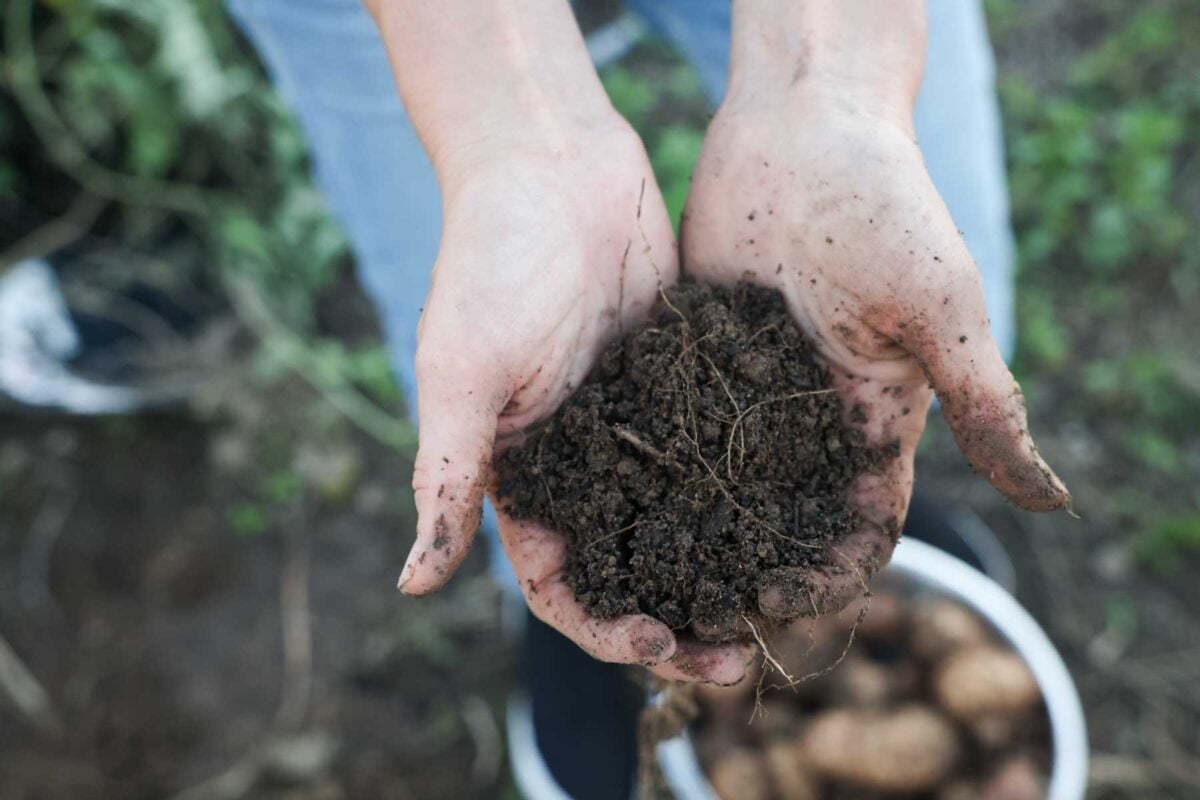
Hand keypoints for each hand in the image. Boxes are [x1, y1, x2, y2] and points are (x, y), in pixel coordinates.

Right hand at [397, 123, 750, 683]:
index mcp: (522, 477)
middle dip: (678, 622)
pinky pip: (718, 458)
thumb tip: (413, 584)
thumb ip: (444, 476)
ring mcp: (635, 428)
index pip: (560, 583)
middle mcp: (581, 464)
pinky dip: (751, 498)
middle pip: (633, 569)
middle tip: (736, 657)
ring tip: (776, 607)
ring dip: (723, 572)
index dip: (604, 627)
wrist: (553, 165)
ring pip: (685, 525)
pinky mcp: (681, 386)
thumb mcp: (461, 372)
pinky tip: (798, 522)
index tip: (658, 643)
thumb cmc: (490, 261)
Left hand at [682, 90, 1069, 616]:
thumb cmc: (886, 207)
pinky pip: (672, 423)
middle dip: (751, 569)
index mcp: (875, 419)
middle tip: (699, 613)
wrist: (805, 126)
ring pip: (721, 485)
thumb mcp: (939, 305)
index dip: (829, 572)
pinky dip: (651, 464)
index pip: (858, 524)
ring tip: (647, 574)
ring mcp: (748, 389)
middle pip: (783, 521)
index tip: (781, 599)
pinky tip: (609, 497)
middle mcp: (809, 417)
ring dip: (694, 533)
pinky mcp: (696, 355)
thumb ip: (981, 398)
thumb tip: (1050, 497)